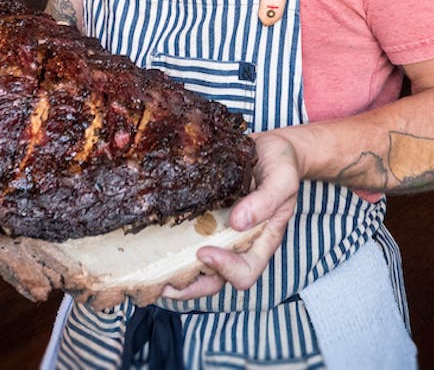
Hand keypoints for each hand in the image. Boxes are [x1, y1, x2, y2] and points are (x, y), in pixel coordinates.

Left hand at [162, 130, 301, 299]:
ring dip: (177, 273)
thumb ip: (266, 200)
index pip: (246, 271)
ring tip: (151, 272)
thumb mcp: (282, 178)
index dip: (225, 269)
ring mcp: (221, 232)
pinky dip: (172, 246)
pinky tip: (151, 240)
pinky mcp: (206, 217)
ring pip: (199, 265)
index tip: (205, 251)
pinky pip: (189, 238)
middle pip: (217, 279)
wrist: (271, 147)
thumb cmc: (282, 163)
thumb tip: (238, 222)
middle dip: (191, 286)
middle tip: (165, 281)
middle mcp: (240, 242)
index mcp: (262, 239)